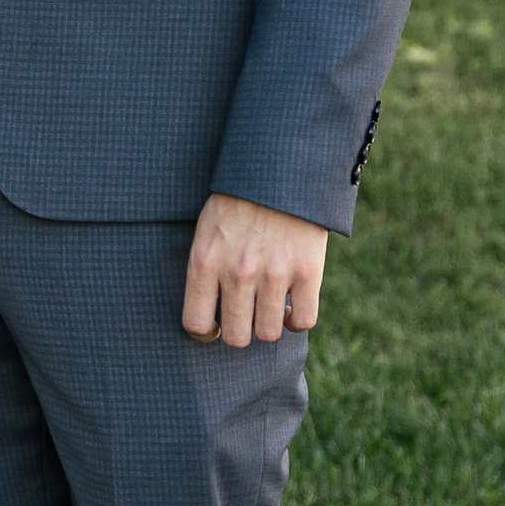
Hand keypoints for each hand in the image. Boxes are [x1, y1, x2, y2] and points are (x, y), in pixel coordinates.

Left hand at [184, 193, 326, 348]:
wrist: (281, 167)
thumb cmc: (238, 199)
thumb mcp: (207, 228)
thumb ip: (207, 268)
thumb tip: (213, 313)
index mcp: (206, 261)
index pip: (196, 323)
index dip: (205, 333)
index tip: (215, 327)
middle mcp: (238, 272)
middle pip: (236, 337)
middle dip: (240, 332)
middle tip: (246, 316)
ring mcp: (274, 273)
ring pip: (269, 333)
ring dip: (269, 324)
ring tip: (270, 305)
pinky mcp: (307, 271)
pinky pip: (304, 321)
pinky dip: (297, 320)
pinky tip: (292, 305)